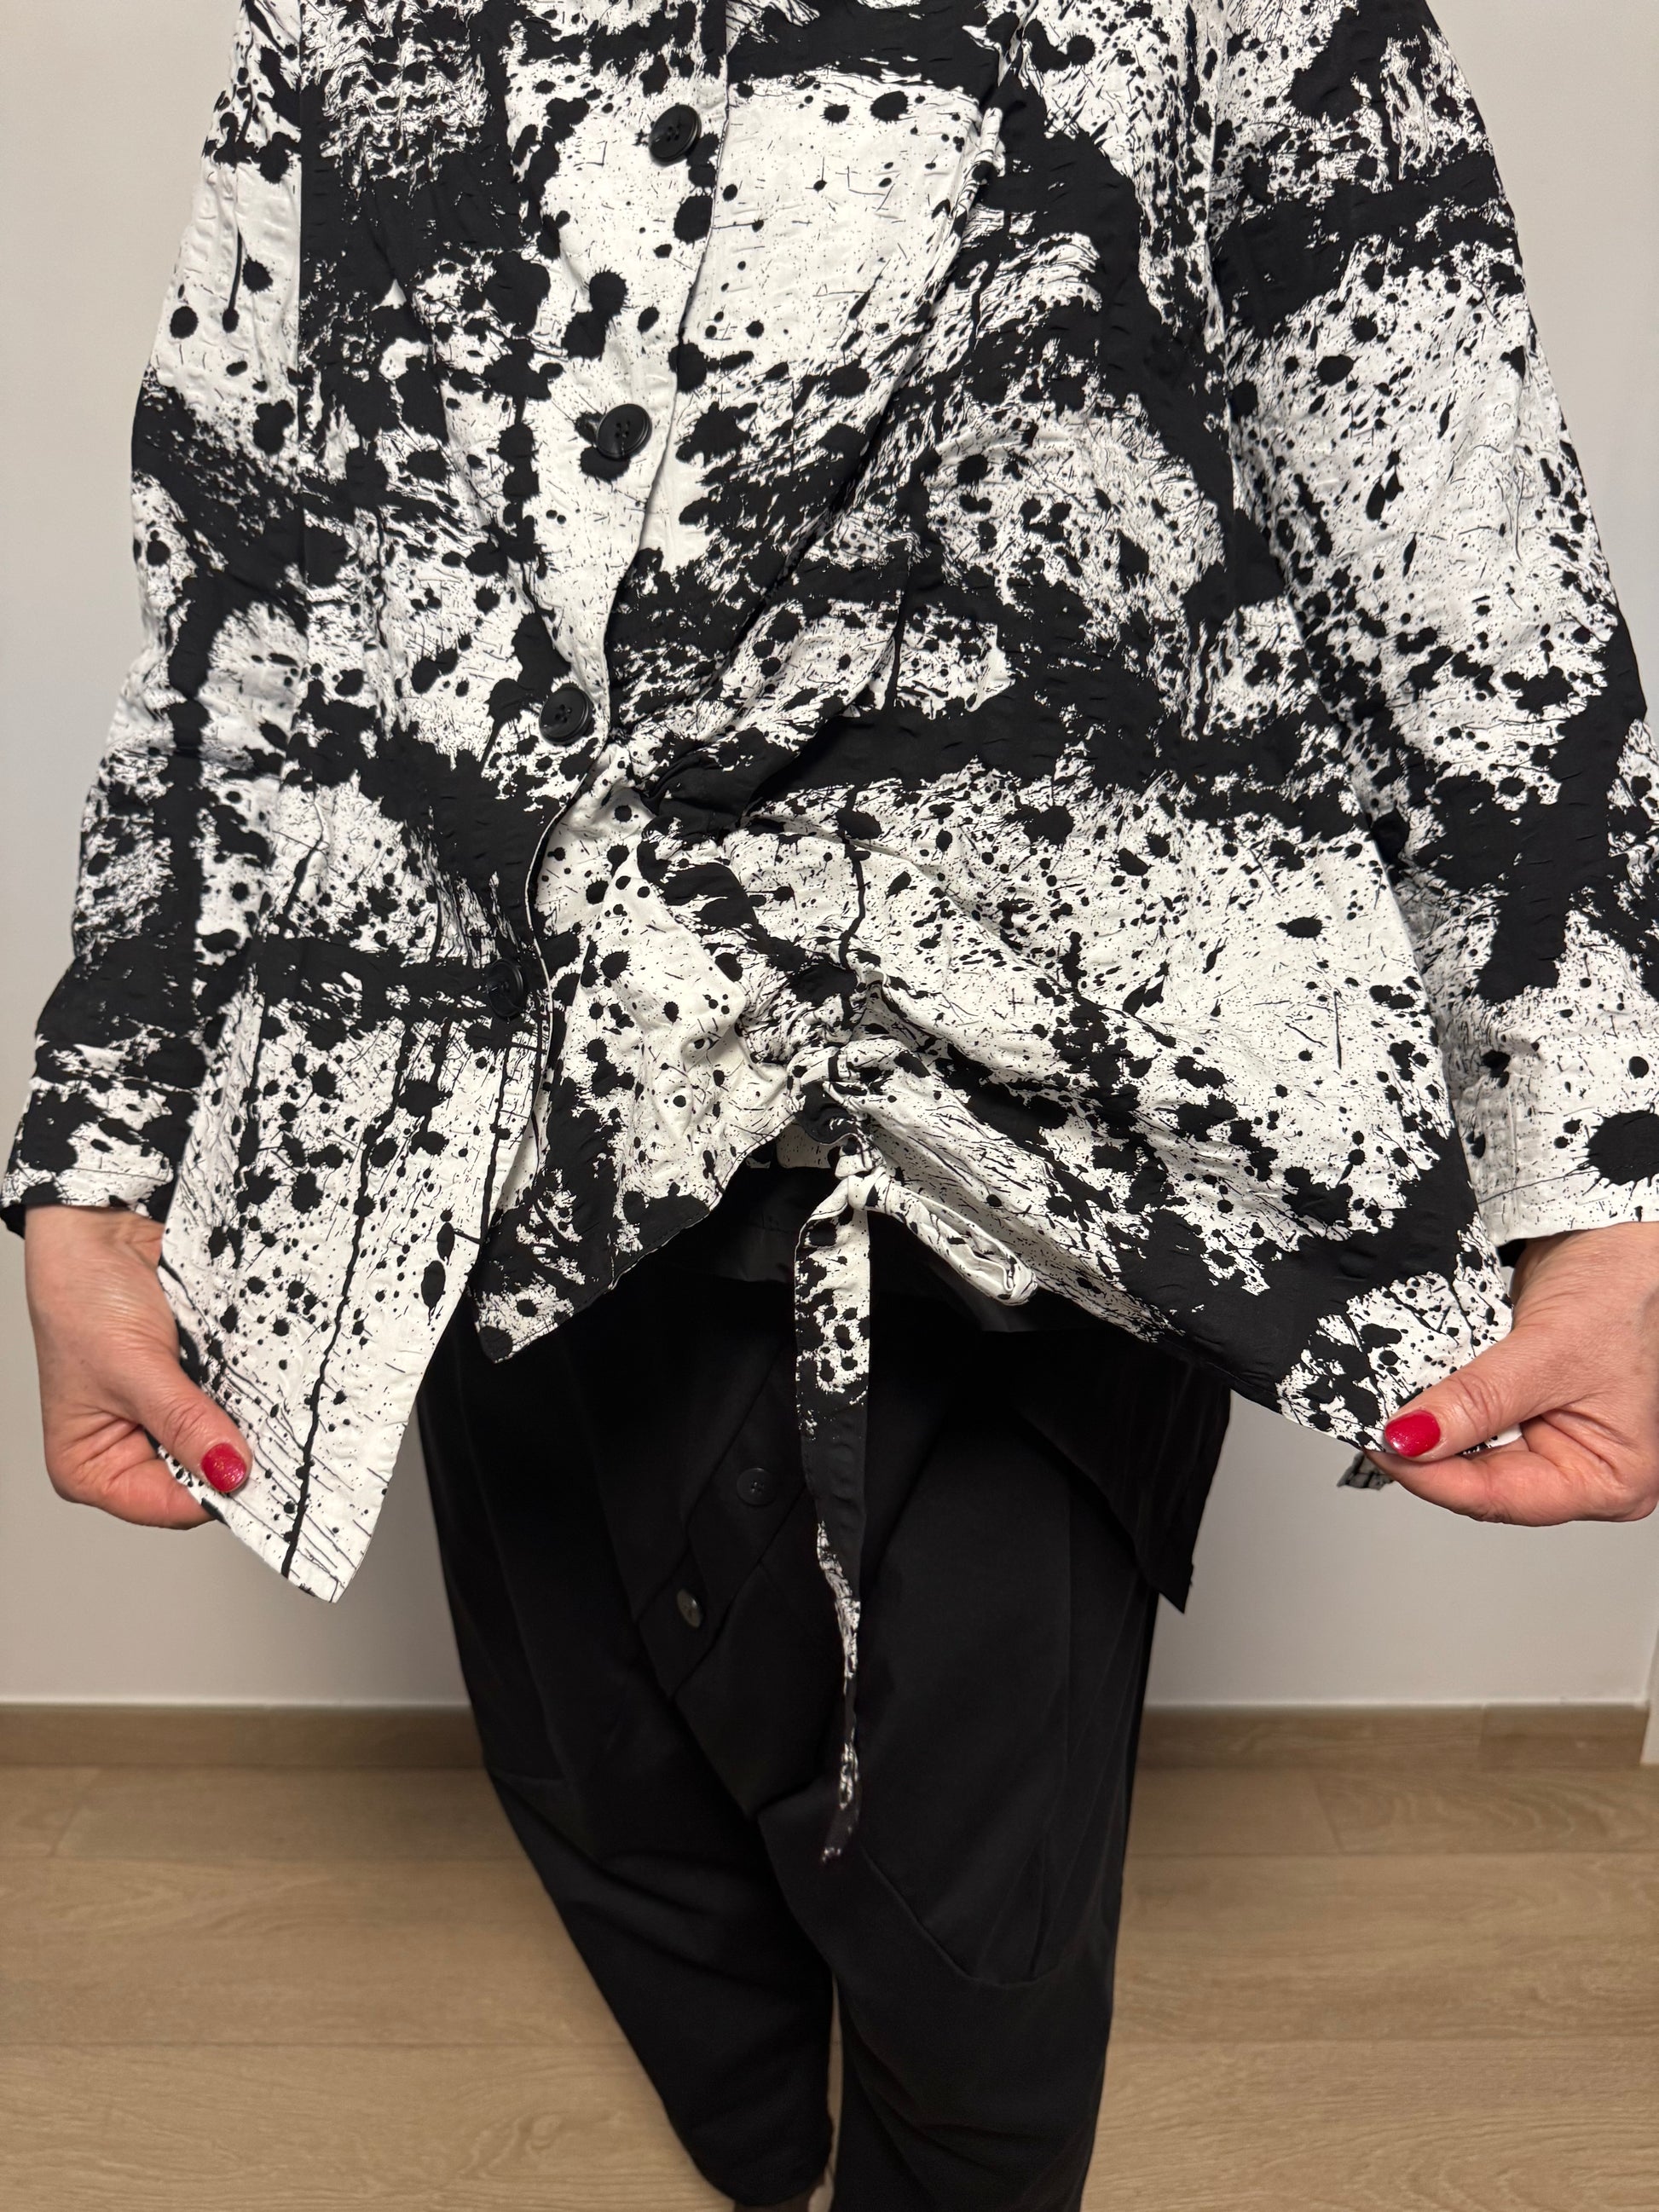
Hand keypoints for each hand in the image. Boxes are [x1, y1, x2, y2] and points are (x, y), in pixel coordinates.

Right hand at [23, 1204, 251, 1528]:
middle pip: (202, 1476)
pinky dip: (253, 1393)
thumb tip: (230, 1471)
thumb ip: (184, 1423)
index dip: (216, 1493)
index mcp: (92, 1466)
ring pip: (225, 1439)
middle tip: (279, 1439)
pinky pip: (235, 1401)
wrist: (103, 1228)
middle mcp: (130, 1448)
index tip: (263, 1476)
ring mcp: (167, 1416)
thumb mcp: (133, 1369)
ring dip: (250, 1423)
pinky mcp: (194, 1384)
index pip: (168, 1505)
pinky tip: (269, 1382)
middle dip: (237, 1455)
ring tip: (272, 1404)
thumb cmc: (83, 1295)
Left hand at [1366, 1220, 1658, 1523]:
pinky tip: (1421, 1387)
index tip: (1383, 1444)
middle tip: (1376, 1419)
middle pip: (1481, 1481)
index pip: (1501, 1498)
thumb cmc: (1627, 1291)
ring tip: (1395, 1399)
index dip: (1432, 1476)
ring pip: (1469, 1452)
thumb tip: (1413, 1438)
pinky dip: (1443, 1404)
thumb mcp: (1548, 1352)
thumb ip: (1477, 1401)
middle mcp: (1581, 1466)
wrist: (1617, 1236)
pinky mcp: (1524, 1407)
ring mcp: (1552, 1436)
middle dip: (1427, 1452)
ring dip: (1431, 1428)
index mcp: (1608, 1478)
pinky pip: (1470, 1419)